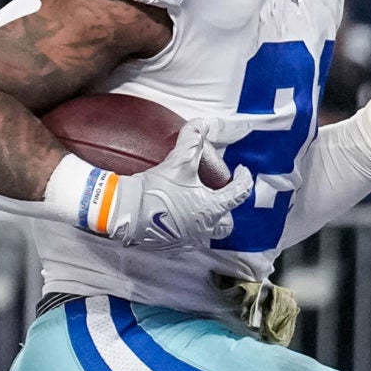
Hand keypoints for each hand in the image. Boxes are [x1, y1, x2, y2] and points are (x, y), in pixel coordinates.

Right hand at [88, 123, 254, 249]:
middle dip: (226, 211)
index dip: (244, 179)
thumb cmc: (157, 190)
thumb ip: (192, 141)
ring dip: (206, 221)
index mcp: (212, 209)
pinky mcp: (171, 247)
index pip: (239, 194)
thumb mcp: (178, 162)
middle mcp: (204, 229)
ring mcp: (188, 240)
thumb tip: (201, 124)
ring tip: (197, 207)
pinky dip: (186, 229)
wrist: (126, 212)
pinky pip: (186, 239)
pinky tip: (177, 218)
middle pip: (226, 224)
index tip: (242, 170)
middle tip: (218, 196)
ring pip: (206, 234)